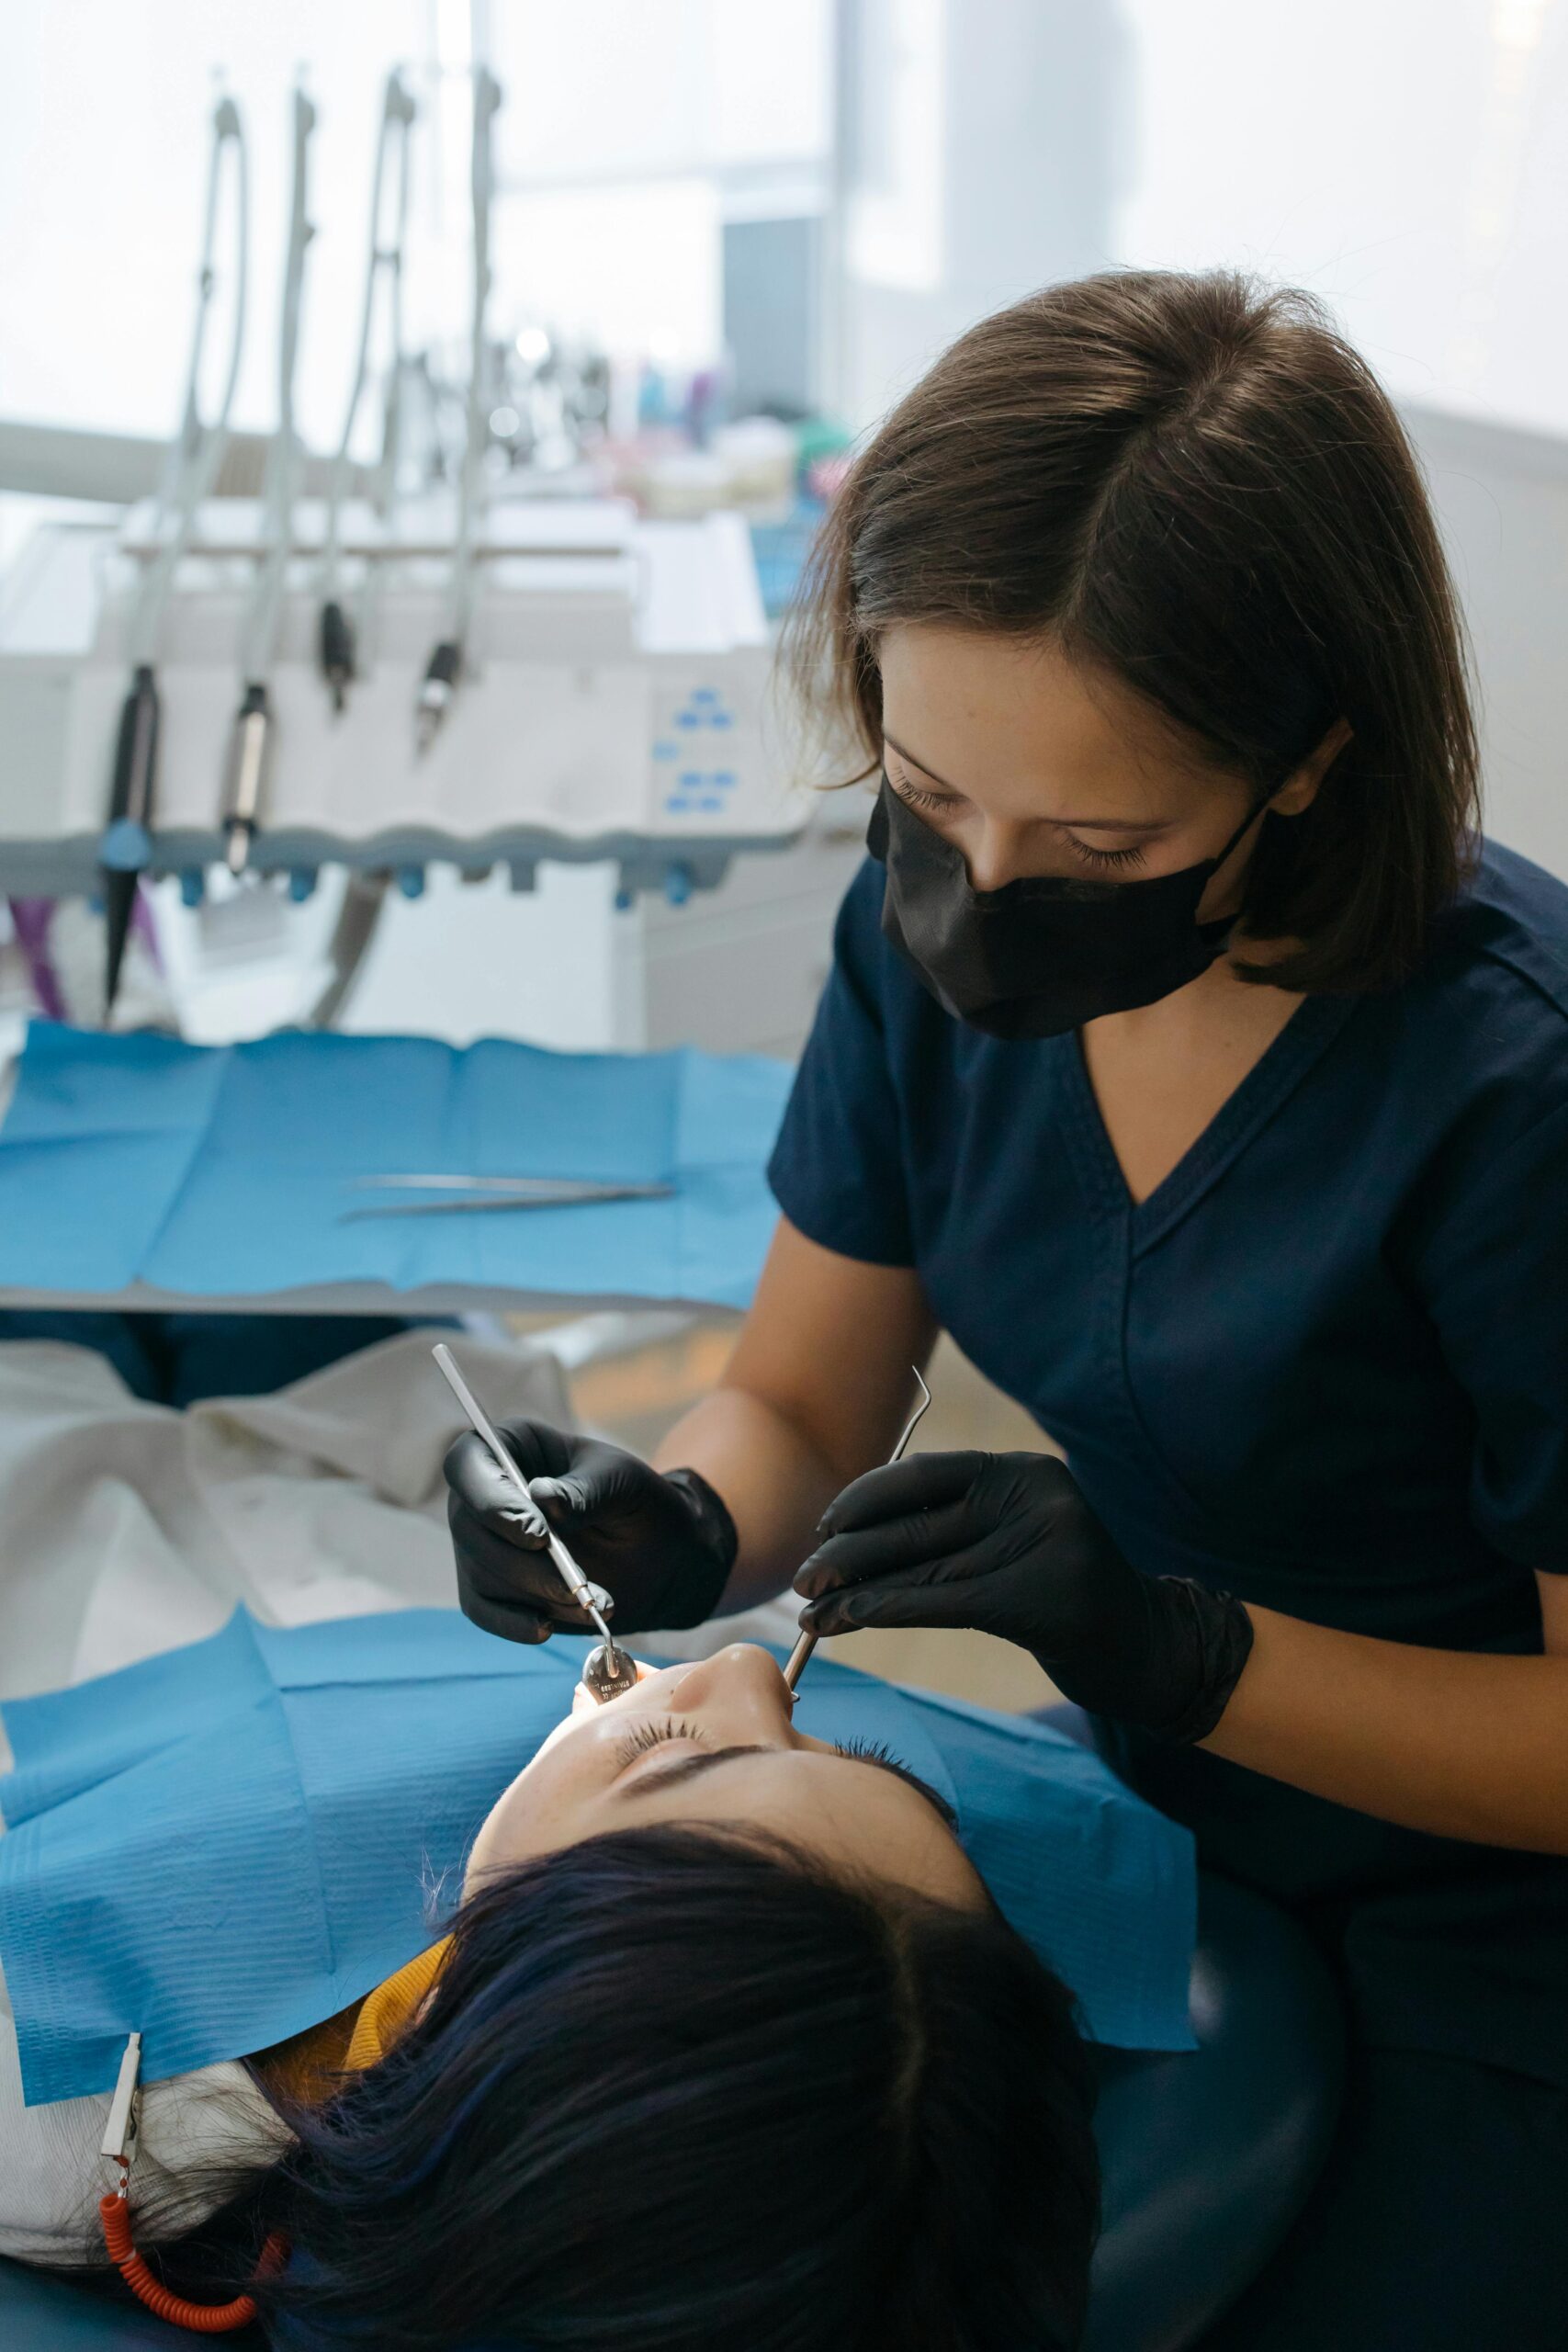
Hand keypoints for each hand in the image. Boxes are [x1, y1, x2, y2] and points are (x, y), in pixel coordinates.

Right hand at [445, 1419, 736, 1644]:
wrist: (654, 1552)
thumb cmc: (634, 1500)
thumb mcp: (621, 1482)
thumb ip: (585, 1490)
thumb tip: (544, 1499)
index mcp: (511, 1447)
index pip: (467, 1465)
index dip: (489, 1500)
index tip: (535, 1533)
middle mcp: (485, 1494)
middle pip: (468, 1528)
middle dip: (522, 1562)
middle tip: (574, 1582)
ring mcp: (484, 1543)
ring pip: (480, 1573)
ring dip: (536, 1594)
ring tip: (592, 1602)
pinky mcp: (492, 1588)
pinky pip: (484, 1611)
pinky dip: (514, 1623)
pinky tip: (546, 1629)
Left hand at [794, 1449, 1252, 1742]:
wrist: (1147, 1650)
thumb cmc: (1066, 1599)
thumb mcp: (1015, 1544)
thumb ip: (954, 1530)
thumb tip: (849, 1539)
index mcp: (1024, 1471)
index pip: (924, 1473)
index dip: (865, 1499)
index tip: (823, 1527)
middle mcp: (1034, 1496)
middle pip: (915, 1523)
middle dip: (848, 1551)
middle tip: (800, 1577)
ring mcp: (1044, 1543)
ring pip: (921, 1568)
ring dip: (854, 1592)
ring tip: (809, 1613)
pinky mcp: (1040, 1598)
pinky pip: (940, 1602)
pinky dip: (885, 1610)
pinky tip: (845, 1622)